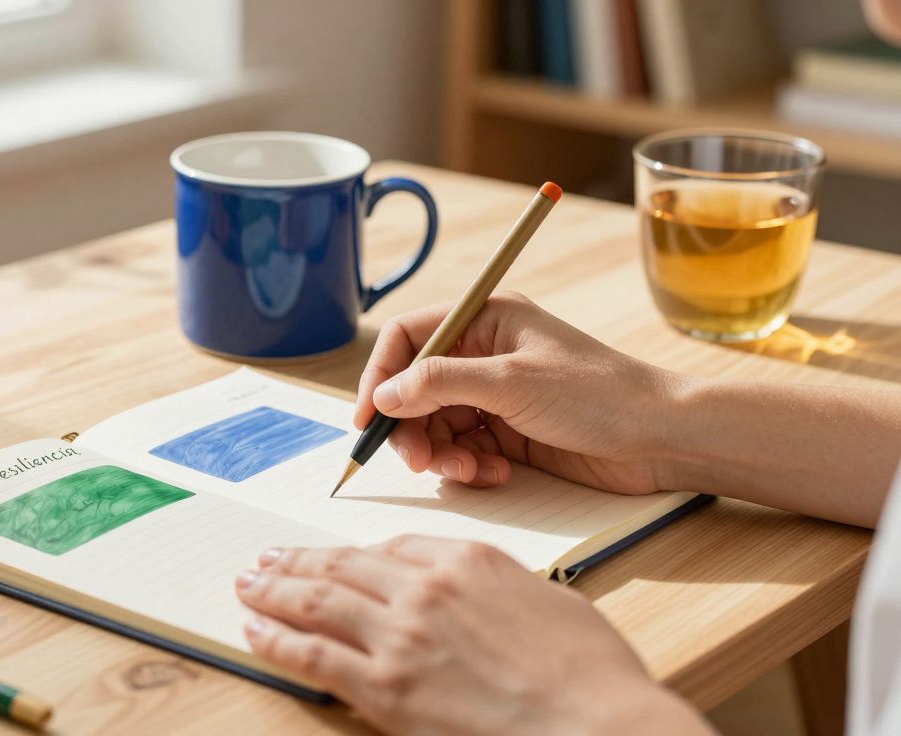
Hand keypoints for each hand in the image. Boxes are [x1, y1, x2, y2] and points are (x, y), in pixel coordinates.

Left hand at [236, 537, 711, 735]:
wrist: (601, 725)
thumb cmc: (590, 672)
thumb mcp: (545, 599)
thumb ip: (491, 585)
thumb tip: (465, 591)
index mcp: (467, 560)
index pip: (390, 547)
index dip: (349, 552)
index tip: (329, 553)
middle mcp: (425, 589)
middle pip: (342, 566)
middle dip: (297, 562)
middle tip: (266, 560)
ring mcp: (401, 636)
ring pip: (317, 602)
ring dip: (274, 591)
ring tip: (248, 585)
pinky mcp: (386, 688)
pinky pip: (312, 654)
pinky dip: (277, 640)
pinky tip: (256, 631)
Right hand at [355, 291, 688, 493]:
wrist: (662, 439)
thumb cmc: (599, 395)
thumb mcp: (511, 382)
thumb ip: (439, 384)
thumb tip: (383, 396)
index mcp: (485, 319)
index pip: (408, 337)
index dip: (381, 376)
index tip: (368, 418)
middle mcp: (484, 353)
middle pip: (414, 387)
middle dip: (412, 426)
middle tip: (418, 460)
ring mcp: (496, 394)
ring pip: (436, 424)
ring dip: (442, 452)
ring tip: (470, 470)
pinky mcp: (508, 432)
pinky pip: (463, 448)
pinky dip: (468, 465)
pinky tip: (496, 473)